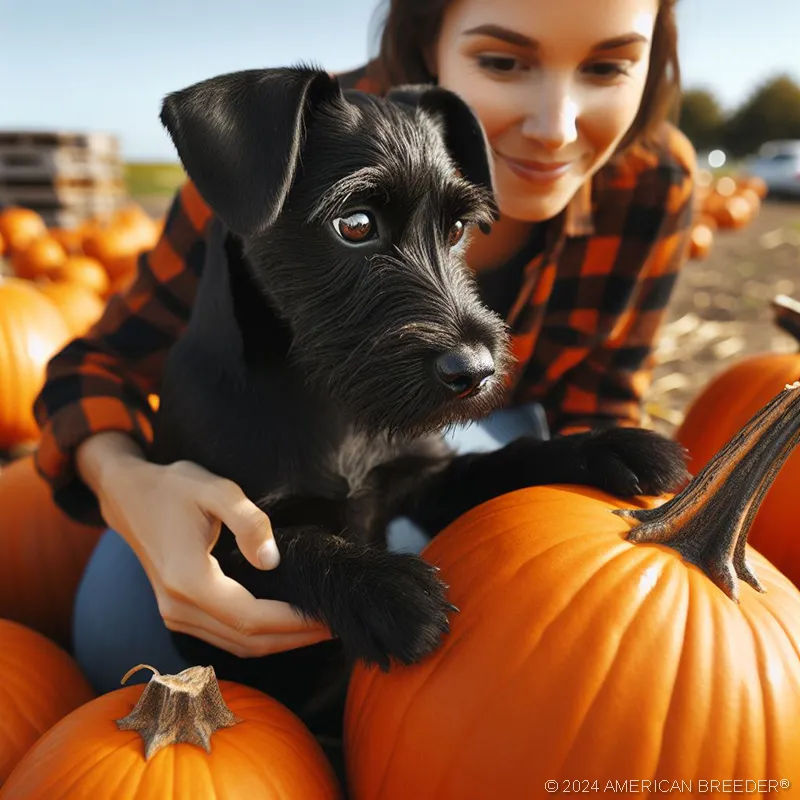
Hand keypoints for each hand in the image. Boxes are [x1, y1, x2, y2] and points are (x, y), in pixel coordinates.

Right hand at [77, 432, 331, 657]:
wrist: (128, 497)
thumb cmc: (173, 488)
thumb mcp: (215, 488)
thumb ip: (248, 521)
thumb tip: (273, 561)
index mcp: (188, 580)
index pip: (250, 618)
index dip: (292, 622)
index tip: (326, 616)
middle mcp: (178, 607)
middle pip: (247, 640)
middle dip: (294, 637)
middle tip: (334, 625)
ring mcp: (174, 615)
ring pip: (236, 645)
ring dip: (279, 642)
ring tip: (317, 627)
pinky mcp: (177, 614)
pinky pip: (224, 637)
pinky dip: (257, 637)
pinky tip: (284, 624)